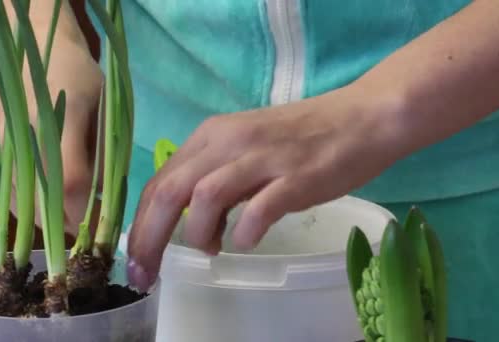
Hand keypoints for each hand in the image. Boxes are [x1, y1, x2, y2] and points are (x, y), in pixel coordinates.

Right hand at [0, 38, 102, 235]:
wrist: (36, 48)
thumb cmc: (80, 78)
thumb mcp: (106, 111)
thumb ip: (105, 157)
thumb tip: (102, 202)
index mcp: (58, 122)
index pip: (71, 185)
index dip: (86, 214)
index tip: (102, 228)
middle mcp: (21, 139)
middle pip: (44, 206)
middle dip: (69, 224)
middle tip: (87, 226)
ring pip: (24, 209)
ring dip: (49, 219)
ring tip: (69, 212)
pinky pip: (8, 197)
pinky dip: (30, 206)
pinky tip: (47, 197)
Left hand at [127, 85, 406, 290]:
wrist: (361, 118)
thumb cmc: (302, 138)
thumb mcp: (245, 151)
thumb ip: (216, 181)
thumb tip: (197, 228)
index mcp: (212, 136)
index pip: (160, 181)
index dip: (140, 224)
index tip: (137, 259)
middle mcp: (229, 142)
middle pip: (170, 191)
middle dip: (149, 237)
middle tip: (147, 273)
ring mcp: (263, 157)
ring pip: (205, 196)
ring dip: (196, 232)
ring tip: (210, 249)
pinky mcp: (297, 176)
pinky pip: (260, 207)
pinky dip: (245, 230)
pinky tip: (245, 241)